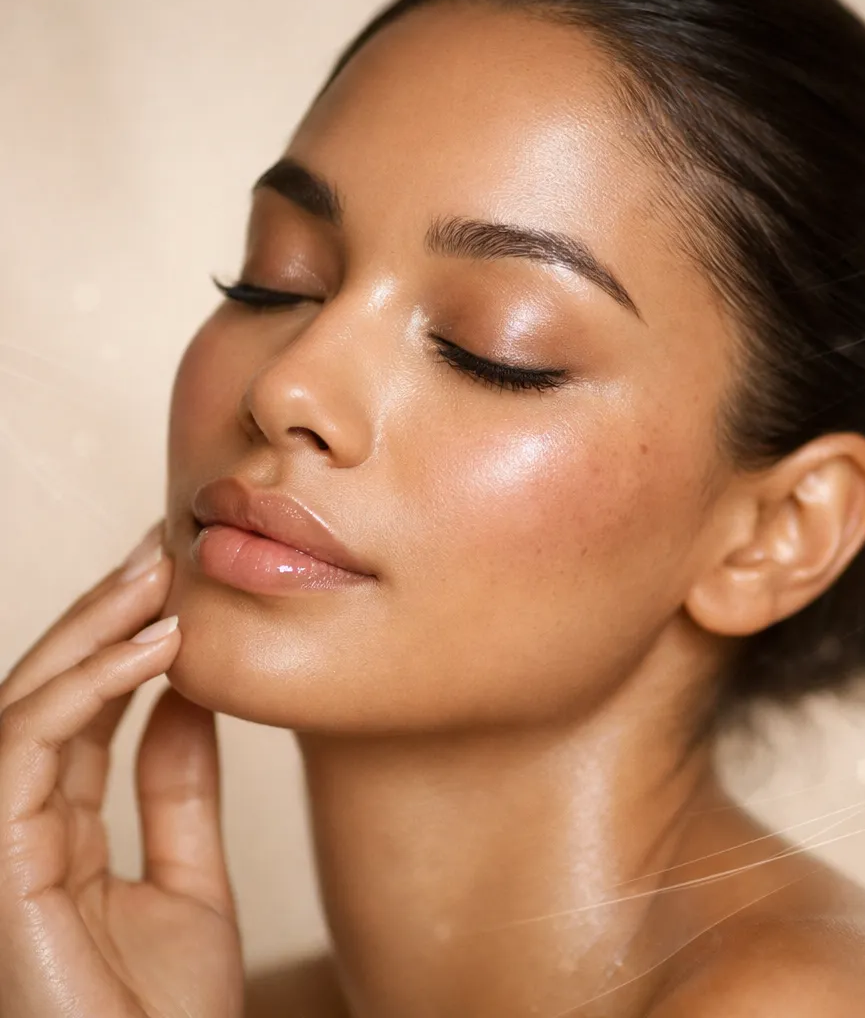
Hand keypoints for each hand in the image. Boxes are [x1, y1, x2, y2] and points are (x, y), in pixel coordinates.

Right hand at [0, 521, 243, 1017]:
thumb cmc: (168, 1017)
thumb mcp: (191, 880)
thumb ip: (178, 790)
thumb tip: (187, 695)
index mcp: (57, 834)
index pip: (79, 714)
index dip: (120, 643)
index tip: (173, 585)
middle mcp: (18, 830)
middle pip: (47, 694)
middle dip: (100, 615)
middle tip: (161, 549)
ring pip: (27, 702)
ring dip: (93, 630)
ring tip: (161, 575)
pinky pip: (27, 745)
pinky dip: (88, 687)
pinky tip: (155, 646)